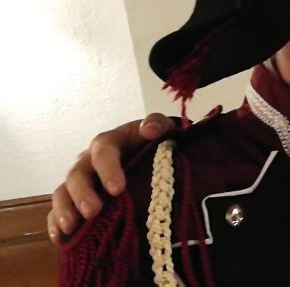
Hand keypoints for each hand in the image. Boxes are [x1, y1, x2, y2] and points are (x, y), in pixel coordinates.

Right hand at [47, 113, 175, 243]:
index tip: (117, 189)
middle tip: (92, 211)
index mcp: (108, 143)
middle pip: (77, 174)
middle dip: (82, 193)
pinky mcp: (76, 200)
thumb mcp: (160, 129)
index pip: (103, 152)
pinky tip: (60, 237)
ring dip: (64, 209)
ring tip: (70, 227)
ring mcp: (81, 181)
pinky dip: (56, 223)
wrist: (149, 155)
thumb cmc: (153, 142)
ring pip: (63, 192)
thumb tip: (149, 129)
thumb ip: (158, 123)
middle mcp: (88, 161)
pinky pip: (59, 210)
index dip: (108, 169)